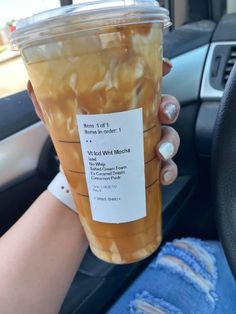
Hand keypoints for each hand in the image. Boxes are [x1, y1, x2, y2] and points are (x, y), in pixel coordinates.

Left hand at [27, 58, 179, 185]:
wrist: (78, 180)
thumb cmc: (74, 147)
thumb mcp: (60, 124)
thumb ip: (48, 106)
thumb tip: (32, 86)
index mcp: (121, 106)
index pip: (143, 83)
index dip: (157, 70)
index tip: (166, 67)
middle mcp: (137, 122)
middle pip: (164, 107)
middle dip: (169, 107)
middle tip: (164, 114)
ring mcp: (145, 145)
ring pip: (170, 136)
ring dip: (171, 142)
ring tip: (160, 152)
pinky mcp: (147, 167)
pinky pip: (166, 167)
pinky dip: (169, 171)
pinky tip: (162, 177)